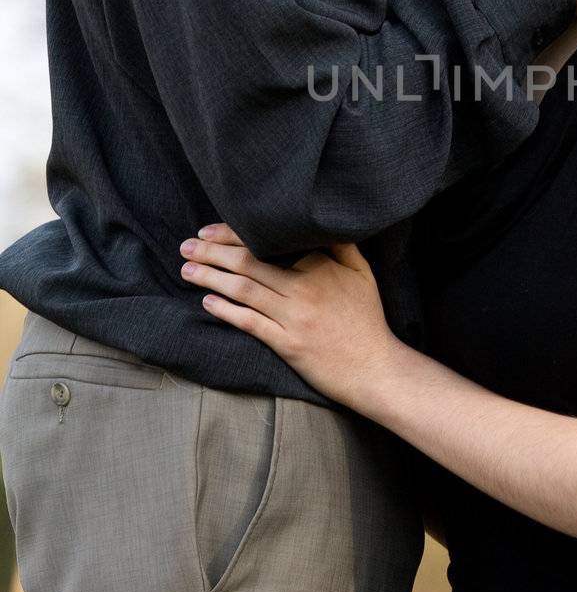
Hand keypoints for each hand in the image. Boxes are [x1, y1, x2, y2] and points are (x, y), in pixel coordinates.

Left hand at [178, 225, 400, 408]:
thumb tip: (320, 223)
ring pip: (244, 290)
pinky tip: (207, 303)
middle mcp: (303, 288)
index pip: (268, 243)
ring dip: (211, 278)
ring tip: (187, 270)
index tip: (210, 231)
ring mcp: (294, 317)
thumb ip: (341, 246)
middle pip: (248, 263)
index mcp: (320, 266)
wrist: (375, 367)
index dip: (234, 234)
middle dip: (212, 252)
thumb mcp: (363, 274)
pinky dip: (226, 311)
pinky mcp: (287, 344)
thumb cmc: (367, 320)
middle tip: (186, 246)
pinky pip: (250, 323)